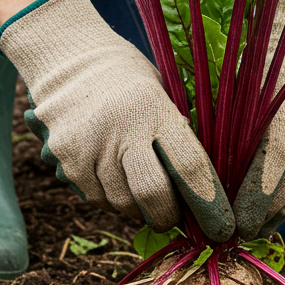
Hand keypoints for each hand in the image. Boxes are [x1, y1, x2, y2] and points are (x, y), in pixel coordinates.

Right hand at [0, 0, 234, 242]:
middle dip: (169, 215)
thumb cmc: (129, 81)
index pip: (190, 167)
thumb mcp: (163, 93)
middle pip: (153, 195)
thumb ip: (181, 135)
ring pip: (122, 203)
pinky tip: (115, 180)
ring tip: (142, 191)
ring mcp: (89, 146)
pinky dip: (110, 199)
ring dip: (138, 208)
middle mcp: (121, 129)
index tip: (219, 225)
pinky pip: (96, 199)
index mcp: (155, 109)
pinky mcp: (65, 159)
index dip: (209, 203)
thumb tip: (205, 189)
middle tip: (174, 216)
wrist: (67, 59)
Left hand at [233, 0, 284, 239]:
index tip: (235, 221)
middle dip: (272, 209)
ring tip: (256, 228)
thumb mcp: (230, 89)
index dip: (256, 194)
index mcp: (284, 97)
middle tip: (245, 232)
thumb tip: (198, 179)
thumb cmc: (249, 70)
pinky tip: (274, 213)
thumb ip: (220, 128)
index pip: (274, 156)